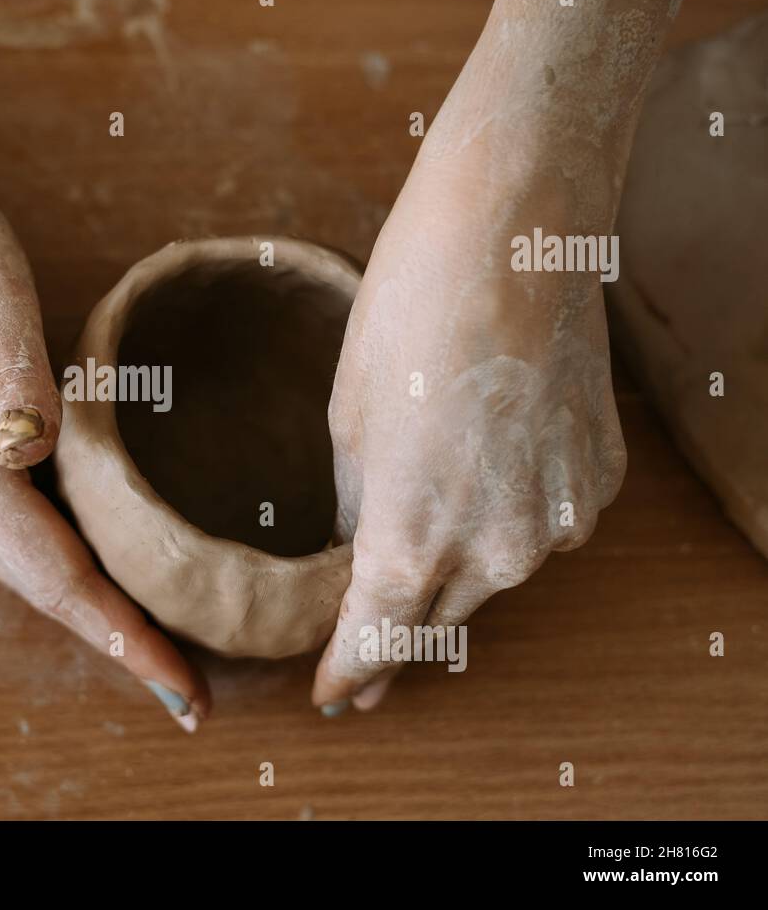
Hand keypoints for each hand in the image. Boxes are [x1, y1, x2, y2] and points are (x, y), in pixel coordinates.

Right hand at [0, 180, 209, 730]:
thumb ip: (19, 376)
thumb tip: (40, 453)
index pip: (53, 572)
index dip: (118, 635)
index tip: (178, 688)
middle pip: (36, 588)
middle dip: (112, 642)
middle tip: (189, 693)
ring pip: (16, 571)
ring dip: (84, 612)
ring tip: (156, 649)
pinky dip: (53, 570)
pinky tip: (96, 579)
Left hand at [311, 158, 626, 713]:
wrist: (515, 233)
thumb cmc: (408, 313)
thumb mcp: (350, 420)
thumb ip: (358, 510)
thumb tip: (358, 560)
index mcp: (411, 537)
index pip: (376, 641)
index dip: (349, 674)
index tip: (331, 696)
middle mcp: (496, 550)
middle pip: (435, 624)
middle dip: (395, 647)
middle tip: (363, 668)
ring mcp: (559, 520)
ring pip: (492, 578)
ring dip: (451, 581)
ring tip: (417, 568)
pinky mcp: (599, 484)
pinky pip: (539, 528)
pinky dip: (505, 524)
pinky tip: (483, 484)